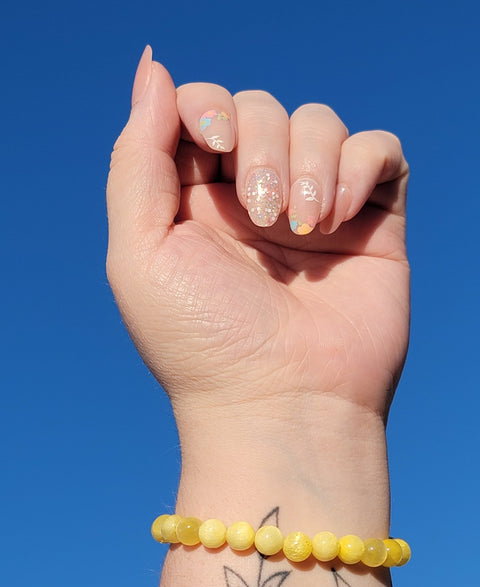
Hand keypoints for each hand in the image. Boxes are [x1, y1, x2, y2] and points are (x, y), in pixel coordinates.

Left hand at [107, 48, 408, 430]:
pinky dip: (359, 167)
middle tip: (264, 216)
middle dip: (263, 145)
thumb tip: (154, 68)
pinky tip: (336, 221)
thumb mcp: (141, 251)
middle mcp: (254, 199)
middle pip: (261, 109)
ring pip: (320, 123)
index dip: (208, 108)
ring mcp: (314, 207)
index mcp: (196, 202)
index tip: (216, 147)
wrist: (283, 407)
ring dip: (310, 163)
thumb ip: (137, 157)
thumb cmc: (204, 341)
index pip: (201, 111)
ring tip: (303, 229)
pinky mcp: (370, 221)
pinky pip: (378, 149)